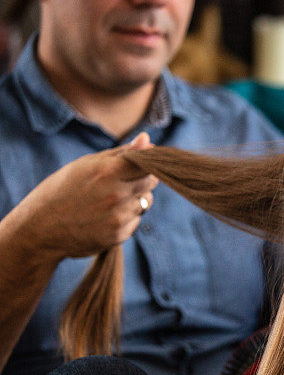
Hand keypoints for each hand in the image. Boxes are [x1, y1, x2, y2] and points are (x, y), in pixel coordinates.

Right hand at [12, 133, 157, 262]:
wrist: (41, 228)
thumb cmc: (62, 189)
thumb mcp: (86, 164)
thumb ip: (121, 153)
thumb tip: (148, 140)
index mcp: (107, 172)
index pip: (148, 164)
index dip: (146, 164)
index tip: (138, 165)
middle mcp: (116, 195)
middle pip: (151, 183)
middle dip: (141, 180)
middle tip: (119, 183)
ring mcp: (119, 217)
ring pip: (145, 202)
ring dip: (133, 200)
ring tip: (106, 201)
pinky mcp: (119, 235)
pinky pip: (135, 221)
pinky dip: (126, 218)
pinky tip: (103, 217)